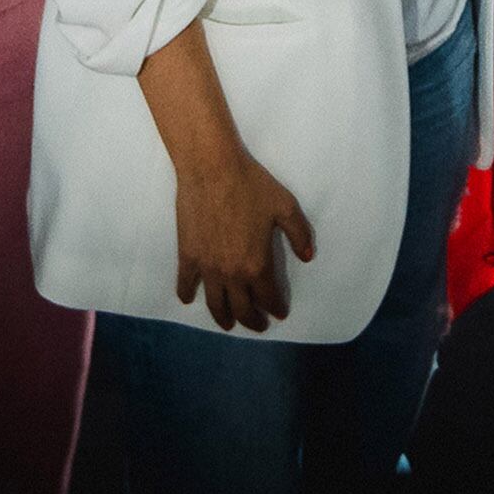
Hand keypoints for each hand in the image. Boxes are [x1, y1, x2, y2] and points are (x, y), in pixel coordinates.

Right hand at [174, 145, 315, 331]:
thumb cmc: (251, 185)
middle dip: (252, 321)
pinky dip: (187, 294)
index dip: (276, 308)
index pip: (269, 297)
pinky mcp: (187, 256)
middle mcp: (232, 273)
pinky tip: (189, 299)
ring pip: (215, 304)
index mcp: (257, 265)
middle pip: (242, 309)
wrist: (211, 168)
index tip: (279, 313)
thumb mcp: (285, 206)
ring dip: (223, 319)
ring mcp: (207, 267)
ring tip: (228, 325)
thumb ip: (299, 234)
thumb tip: (307, 258)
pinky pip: (186, 283)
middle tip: (258, 325)